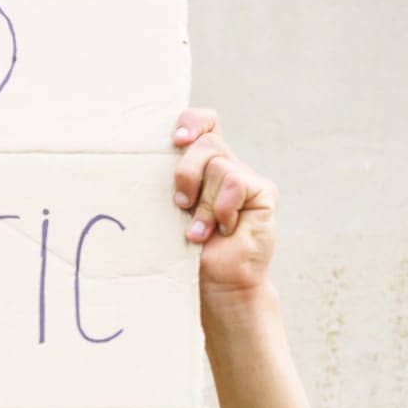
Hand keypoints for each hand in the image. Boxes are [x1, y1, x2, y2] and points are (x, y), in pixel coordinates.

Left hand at [171, 108, 276, 298]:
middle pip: (208, 143)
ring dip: (203, 204)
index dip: (193, 122)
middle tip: (180, 205)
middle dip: (186, 173)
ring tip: (200, 232)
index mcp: (203, 168)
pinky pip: (235, 183)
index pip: (205, 124)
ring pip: (218, 166)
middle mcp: (227, 168)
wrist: (216, 286)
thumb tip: (143, 160)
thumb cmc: (186, 254)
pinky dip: (221, 209)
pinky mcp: (264, 193)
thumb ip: (168, 185)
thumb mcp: (169, 213)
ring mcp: (247, 180)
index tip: (176, 140)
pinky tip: (224, 230)